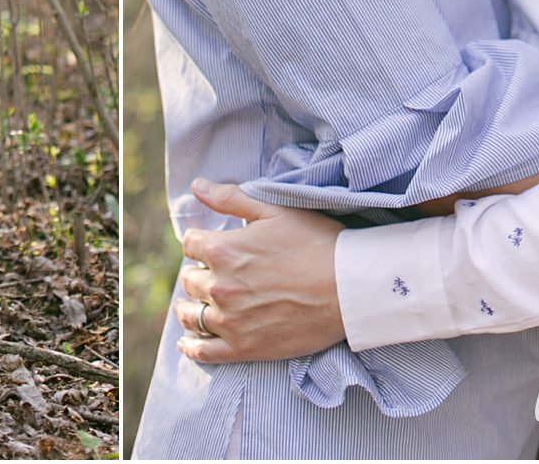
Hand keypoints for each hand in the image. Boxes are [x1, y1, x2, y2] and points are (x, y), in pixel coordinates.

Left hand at [172, 179, 346, 364]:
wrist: (349, 289)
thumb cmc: (315, 243)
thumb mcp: (274, 210)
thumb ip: (230, 198)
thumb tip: (196, 186)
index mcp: (223, 250)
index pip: (191, 244)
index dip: (200, 242)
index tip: (210, 245)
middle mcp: (220, 287)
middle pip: (190, 280)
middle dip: (197, 273)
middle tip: (210, 274)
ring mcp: (231, 321)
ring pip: (192, 315)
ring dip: (189, 307)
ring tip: (192, 306)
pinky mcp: (244, 348)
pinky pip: (204, 352)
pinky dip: (192, 347)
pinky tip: (189, 343)